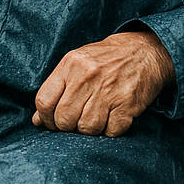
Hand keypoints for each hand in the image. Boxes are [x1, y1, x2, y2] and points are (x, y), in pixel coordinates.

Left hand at [32, 30, 175, 136]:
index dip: (46, 119)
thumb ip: (56, 89)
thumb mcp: (76, 64)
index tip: (53, 121)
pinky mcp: (127, 104)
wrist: (145, 51)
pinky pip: (111, 131)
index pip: (44, 101)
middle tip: (77, 121)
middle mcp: (87, 77)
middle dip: (68, 127)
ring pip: (87, 129)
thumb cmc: (106, 60)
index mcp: (70, 65)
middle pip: (64, 119)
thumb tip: (38, 120)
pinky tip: (113, 117)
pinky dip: (111, 130)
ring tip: (97, 117)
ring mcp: (108, 91)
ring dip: (91, 129)